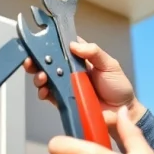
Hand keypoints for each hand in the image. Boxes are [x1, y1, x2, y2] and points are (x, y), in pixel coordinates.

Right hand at [24, 39, 146, 139]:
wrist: (122, 112)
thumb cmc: (118, 86)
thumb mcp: (109, 64)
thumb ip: (94, 52)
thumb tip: (74, 45)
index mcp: (81, 59)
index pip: (63, 47)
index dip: (50, 43)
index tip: (40, 41)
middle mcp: (71, 71)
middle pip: (49, 62)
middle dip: (37, 60)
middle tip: (31, 60)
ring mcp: (66, 85)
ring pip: (46, 78)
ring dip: (39, 76)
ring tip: (41, 77)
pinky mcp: (64, 100)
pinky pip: (49, 95)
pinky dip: (43, 92)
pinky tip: (44, 90)